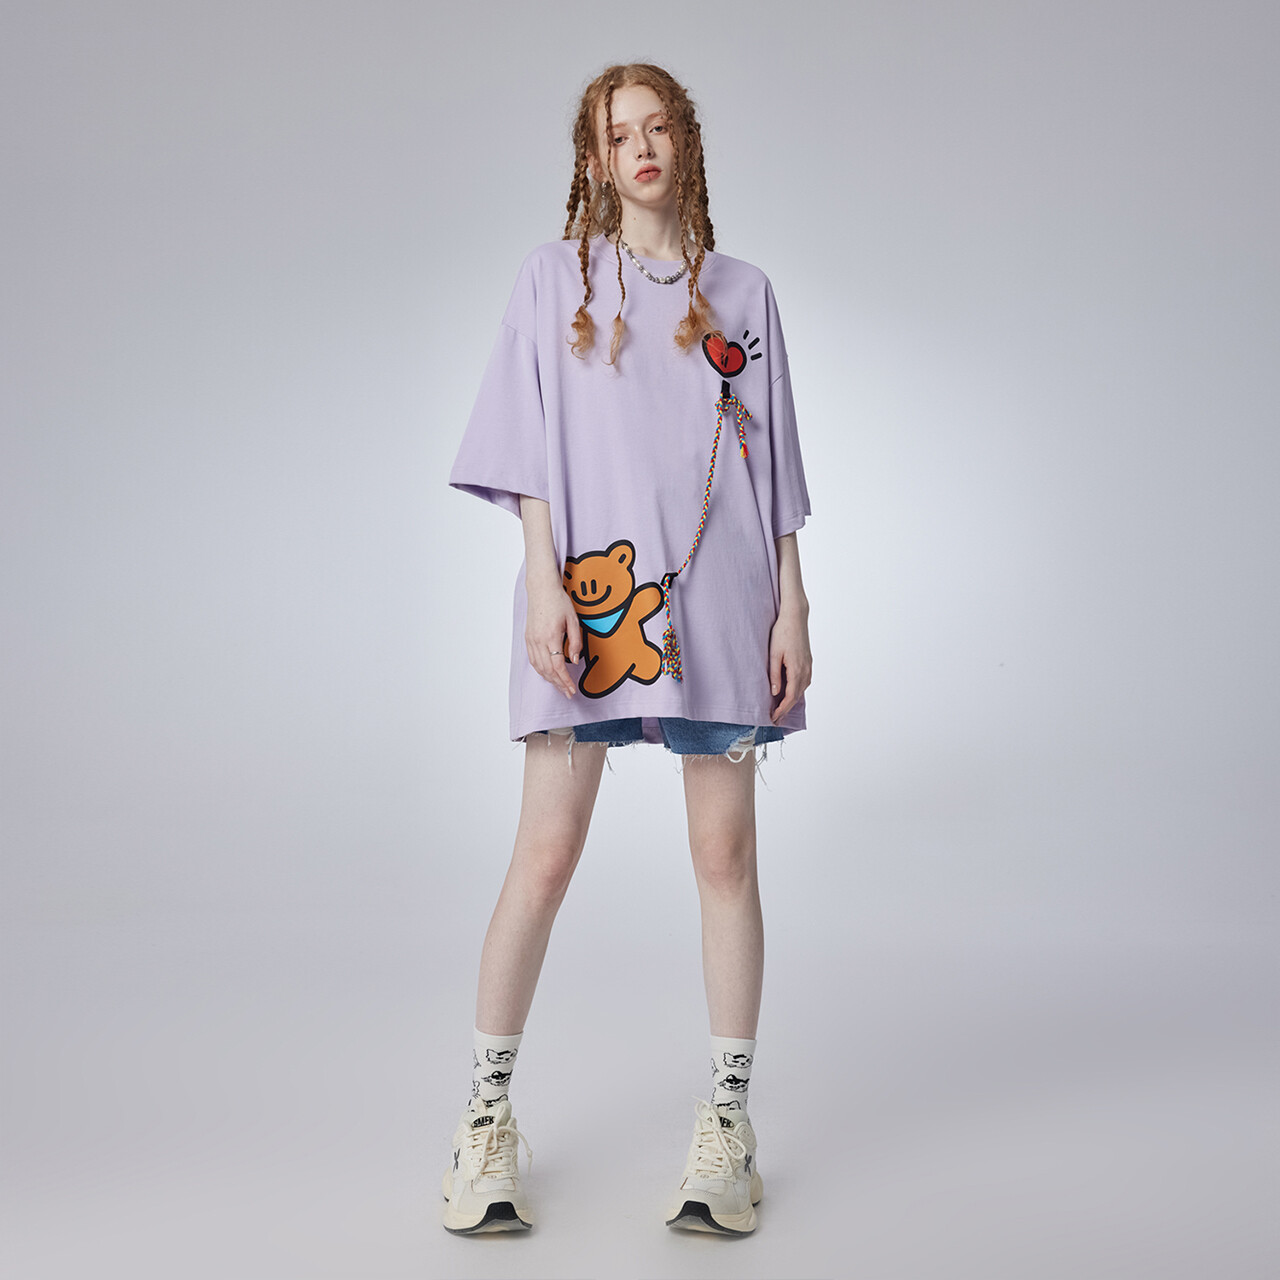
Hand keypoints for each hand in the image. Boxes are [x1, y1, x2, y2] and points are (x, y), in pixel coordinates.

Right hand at [525, 574, 582, 699]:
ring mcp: (531, 640)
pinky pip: (533, 660)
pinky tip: (548, 675)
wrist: (541, 589)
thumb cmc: (559, 602)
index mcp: (551, 637)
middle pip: (548, 670)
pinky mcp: (528, 638)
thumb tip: (575, 661)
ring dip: (549, 680)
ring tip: (560, 687)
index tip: (572, 690)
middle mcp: (538, 641)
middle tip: (568, 694)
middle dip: (559, 684)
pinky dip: (541, 670)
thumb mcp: (573, 620)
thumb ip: (575, 642)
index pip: (558, 666)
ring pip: (539, 667)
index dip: (566, 680)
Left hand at [768, 607, 811, 722]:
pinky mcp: (808, 662)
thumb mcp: (774, 654)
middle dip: (786, 709)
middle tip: (775, 719)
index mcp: (797, 670)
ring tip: (781, 709)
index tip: (773, 718)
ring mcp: (808, 666)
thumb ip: (775, 674)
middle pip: (797, 696)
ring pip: (801, 690)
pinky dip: (797, 691)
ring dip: (792, 701)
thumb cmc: (782, 633)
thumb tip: (775, 693)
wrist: (795, 617)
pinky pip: (804, 682)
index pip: (790, 697)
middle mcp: (805, 670)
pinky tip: (790, 692)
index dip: (781, 710)